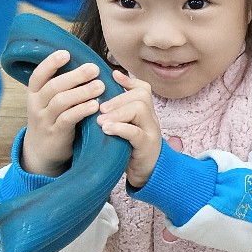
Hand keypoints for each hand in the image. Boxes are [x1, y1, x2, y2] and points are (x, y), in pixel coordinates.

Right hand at [20, 50, 104, 176]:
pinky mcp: (56, 133)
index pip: (38, 75)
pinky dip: (81, 111)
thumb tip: (87, 66)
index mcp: (35, 94)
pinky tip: (94, 105)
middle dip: (75, 76)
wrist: (41, 151)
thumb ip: (63, 87)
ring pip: (61, 102)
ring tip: (100, 86)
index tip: (66, 53)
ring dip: (82, 92)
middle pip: (53, 86)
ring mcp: (45, 120)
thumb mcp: (50, 102)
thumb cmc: (52, 119)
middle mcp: (36, 105)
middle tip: (94, 68)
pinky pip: (67, 119)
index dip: (50, 63)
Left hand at [97, 70, 161, 187]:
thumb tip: (102, 97)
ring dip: (117, 112)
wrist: (148, 175)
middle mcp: (151, 119)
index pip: (144, 89)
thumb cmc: (132, 150)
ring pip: (139, 109)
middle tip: (100, 108)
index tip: (111, 77)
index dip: (128, 81)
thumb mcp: (126, 127)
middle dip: (118, 99)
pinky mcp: (147, 146)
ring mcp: (151, 132)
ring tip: (101, 121)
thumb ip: (118, 113)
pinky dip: (120, 128)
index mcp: (146, 113)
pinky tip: (106, 130)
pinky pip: (135, 132)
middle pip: (141, 96)